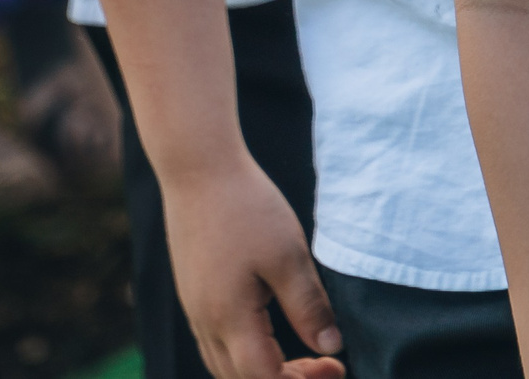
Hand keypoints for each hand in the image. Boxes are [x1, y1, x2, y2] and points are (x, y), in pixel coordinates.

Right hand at [161, 163, 341, 377]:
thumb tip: (330, 347)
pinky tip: (270, 333)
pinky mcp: (192, 294)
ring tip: (302, 357)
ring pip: (224, 365)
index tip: (335, 364)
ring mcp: (194, 309)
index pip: (264, 378)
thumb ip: (309, 307)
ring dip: (262, 371)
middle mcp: (205, 322)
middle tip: (324, 365)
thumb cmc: (246, 207)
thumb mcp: (289, 256)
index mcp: (229, 318)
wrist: (198, 169)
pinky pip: (215, 343)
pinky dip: (245, 353)